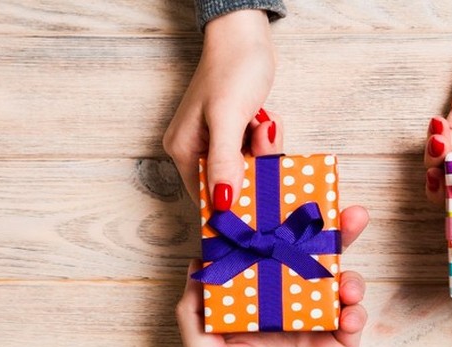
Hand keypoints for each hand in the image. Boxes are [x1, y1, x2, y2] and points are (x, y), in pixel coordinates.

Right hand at [164, 9, 278, 207]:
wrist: (245, 37)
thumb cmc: (232, 70)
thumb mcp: (228, 118)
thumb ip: (224, 161)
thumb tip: (223, 203)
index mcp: (185, 150)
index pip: (207, 196)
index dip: (235, 202)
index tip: (261, 194)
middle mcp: (198, 149)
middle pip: (233, 184)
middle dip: (256, 166)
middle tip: (262, 135)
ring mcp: (217, 141)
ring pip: (249, 168)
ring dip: (264, 150)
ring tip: (263, 122)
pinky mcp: (235, 133)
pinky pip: (256, 151)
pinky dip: (266, 140)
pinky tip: (265, 119)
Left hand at [175, 119, 370, 346]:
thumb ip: (194, 312)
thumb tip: (192, 262)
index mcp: (249, 308)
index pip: (259, 254)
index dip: (266, 221)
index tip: (273, 188)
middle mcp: (282, 309)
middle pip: (302, 256)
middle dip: (318, 225)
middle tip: (332, 197)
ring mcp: (314, 326)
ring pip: (333, 275)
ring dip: (345, 251)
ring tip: (353, 227)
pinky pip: (353, 313)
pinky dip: (354, 301)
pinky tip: (348, 301)